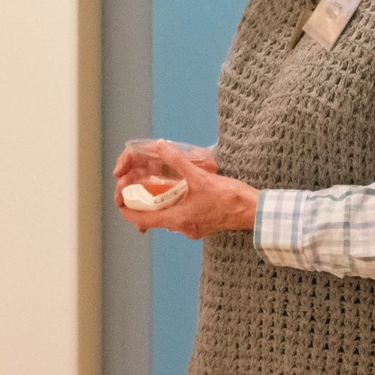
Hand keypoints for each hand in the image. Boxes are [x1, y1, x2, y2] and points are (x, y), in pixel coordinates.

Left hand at [113, 141, 254, 239]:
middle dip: (141, 201)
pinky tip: (179, 189)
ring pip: (165, 216)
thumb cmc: (229, 198)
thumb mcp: (200, 177)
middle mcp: (181, 227)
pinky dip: (173, 203)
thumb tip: (161, 147)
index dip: (125, 207)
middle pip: (150, 218)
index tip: (121, 195)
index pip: (139, 220)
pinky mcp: (201, 224)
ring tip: (155, 184)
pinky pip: (179, 215)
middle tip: (137, 184)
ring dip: (158, 201)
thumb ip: (178, 161)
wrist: (253, 212)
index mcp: (176, 219)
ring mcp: (191, 228)